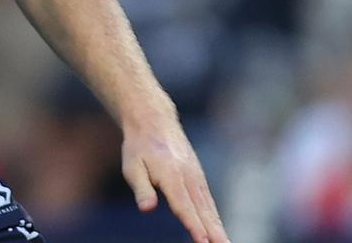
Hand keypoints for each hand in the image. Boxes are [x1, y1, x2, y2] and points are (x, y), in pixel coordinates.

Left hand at [122, 119, 229, 242]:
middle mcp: (189, 177)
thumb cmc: (139, 147)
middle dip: (214, 232)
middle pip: (203, 210)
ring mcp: (196, 177)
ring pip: (209, 207)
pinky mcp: (198, 177)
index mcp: (171, 176)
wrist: (154, 121)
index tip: (204, 242)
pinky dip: (215, 217)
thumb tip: (146, 208)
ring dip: (219, 227)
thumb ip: (141, 188)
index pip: (184, 206)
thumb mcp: (132, 166)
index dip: (194, 226)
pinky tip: (218, 231)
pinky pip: (209, 201)